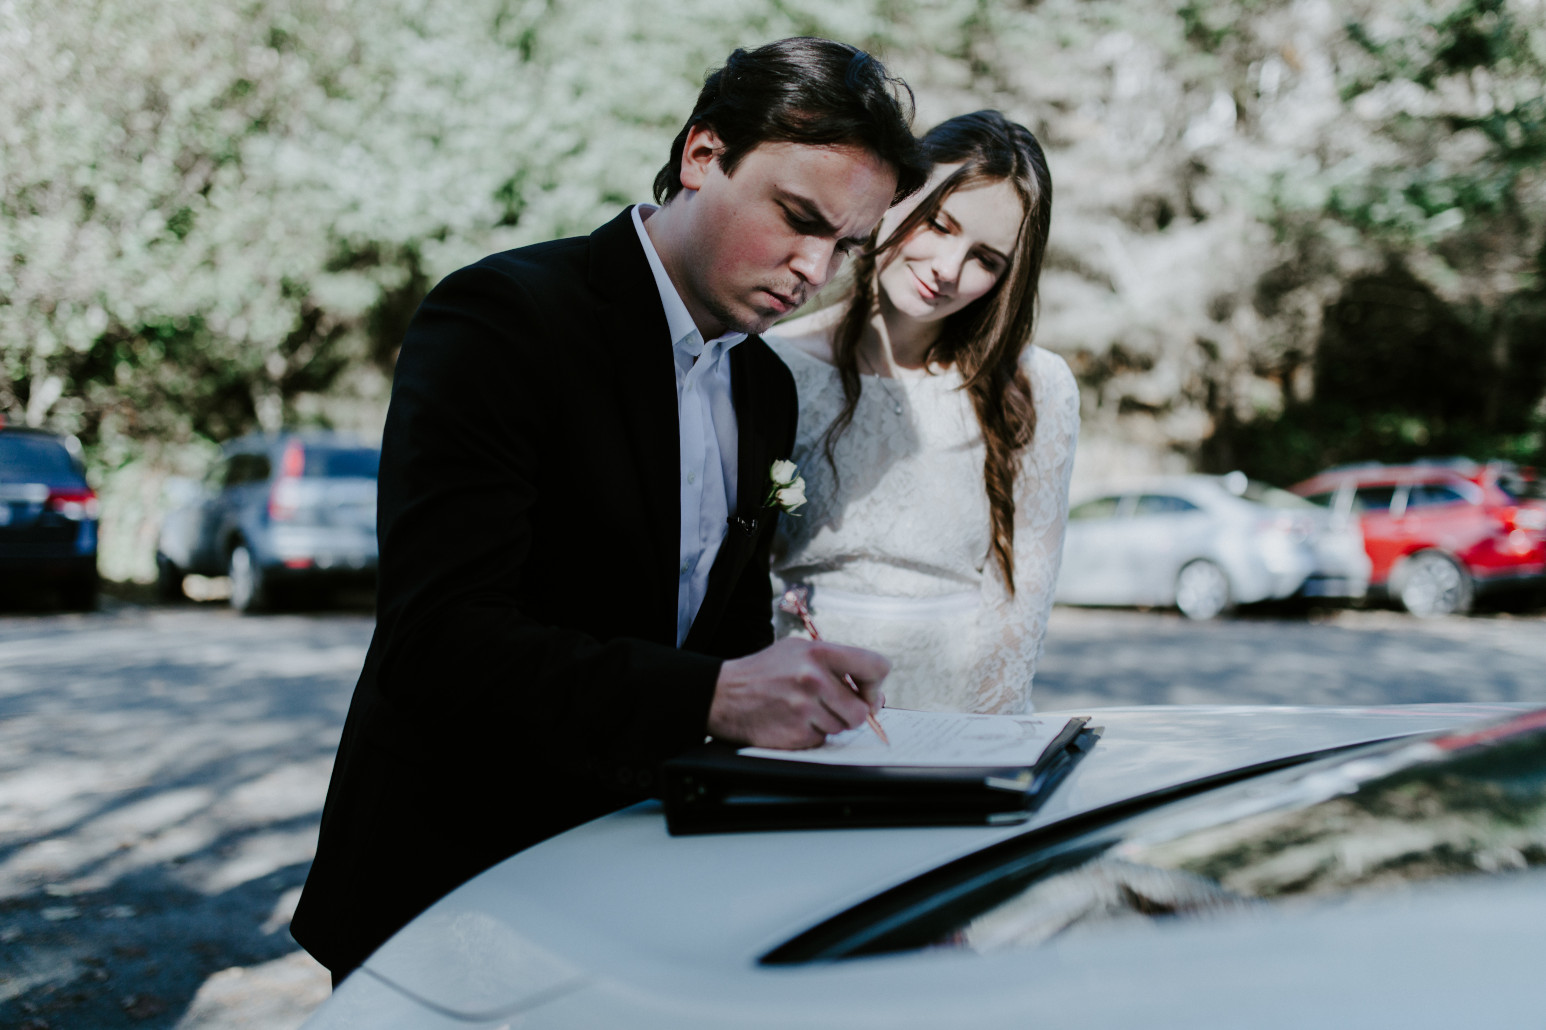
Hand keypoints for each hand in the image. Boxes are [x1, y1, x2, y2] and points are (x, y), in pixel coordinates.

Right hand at [707, 637, 889, 748]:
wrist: (723, 693)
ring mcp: (804, 708)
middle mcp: (814, 679)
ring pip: (842, 728)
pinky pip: (821, 739)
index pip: (876, 667)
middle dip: (851, 712)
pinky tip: (791, 720)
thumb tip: (874, 697)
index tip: (865, 691)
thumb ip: (838, 666)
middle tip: (831, 706)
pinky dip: (810, 734)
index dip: (875, 684)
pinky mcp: (795, 733)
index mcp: (819, 653)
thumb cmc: (765, 671)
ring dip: (827, 722)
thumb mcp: (798, 651)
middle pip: (862, 710)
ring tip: (802, 708)